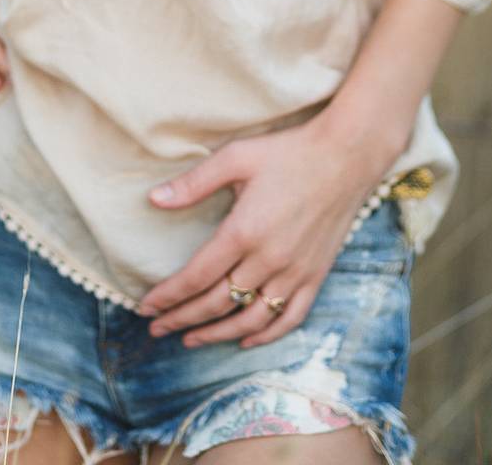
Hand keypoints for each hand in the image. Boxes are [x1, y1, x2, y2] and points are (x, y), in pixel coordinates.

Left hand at [135, 115, 390, 348]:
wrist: (345, 155)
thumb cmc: (288, 152)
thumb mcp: (236, 157)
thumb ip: (194, 183)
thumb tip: (153, 199)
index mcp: (244, 232)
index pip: (196, 277)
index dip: (169, 296)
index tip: (146, 307)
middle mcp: (268, 260)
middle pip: (218, 303)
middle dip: (182, 319)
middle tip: (157, 329)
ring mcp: (295, 272)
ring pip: (250, 319)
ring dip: (217, 334)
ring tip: (191, 339)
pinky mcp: (316, 275)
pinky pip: (290, 318)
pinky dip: (266, 335)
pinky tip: (246, 339)